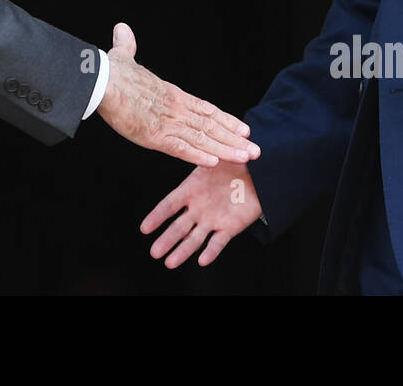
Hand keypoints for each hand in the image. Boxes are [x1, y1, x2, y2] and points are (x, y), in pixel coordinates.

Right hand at [95, 22, 259, 166]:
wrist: (101, 81)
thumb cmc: (110, 70)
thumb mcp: (123, 56)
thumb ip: (127, 45)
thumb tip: (122, 28)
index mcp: (171, 93)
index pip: (205, 108)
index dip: (225, 119)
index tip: (242, 128)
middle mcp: (175, 108)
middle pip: (211, 125)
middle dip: (234, 138)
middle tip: (255, 148)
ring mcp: (167, 122)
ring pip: (203, 138)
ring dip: (226, 148)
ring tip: (246, 156)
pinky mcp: (155, 135)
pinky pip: (181, 148)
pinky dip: (198, 155)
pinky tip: (214, 162)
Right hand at [141, 160, 262, 267]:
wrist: (258, 176)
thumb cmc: (236, 162)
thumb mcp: (219, 156)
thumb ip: (209, 154)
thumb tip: (199, 140)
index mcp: (191, 189)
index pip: (169, 205)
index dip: (157, 216)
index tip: (144, 228)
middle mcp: (198, 207)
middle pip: (178, 227)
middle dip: (167, 240)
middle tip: (154, 253)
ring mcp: (212, 219)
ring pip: (194, 238)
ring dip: (182, 251)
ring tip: (170, 263)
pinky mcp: (228, 228)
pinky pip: (218, 242)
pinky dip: (211, 252)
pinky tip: (202, 261)